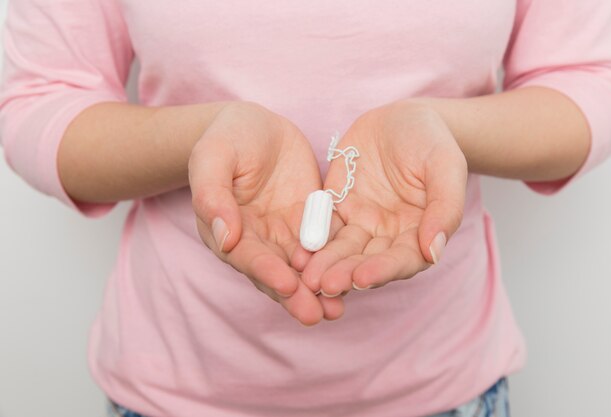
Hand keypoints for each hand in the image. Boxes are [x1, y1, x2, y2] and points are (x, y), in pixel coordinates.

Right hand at [189, 102, 343, 324]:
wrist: (256, 125)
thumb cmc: (227, 138)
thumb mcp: (213, 157)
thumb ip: (212, 195)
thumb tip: (225, 237)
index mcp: (225, 229)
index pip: (246, 255)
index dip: (265, 271)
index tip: (286, 285)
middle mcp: (256, 239)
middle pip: (276, 271)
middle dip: (295, 295)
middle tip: (316, 314)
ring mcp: (285, 232)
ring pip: (301, 267)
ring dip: (317, 289)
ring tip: (336, 310)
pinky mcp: (310, 221)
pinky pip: (324, 243)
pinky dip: (335, 262)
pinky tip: (353, 278)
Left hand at [302, 101, 467, 296]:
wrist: (402, 118)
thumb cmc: (432, 141)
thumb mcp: (446, 166)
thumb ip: (445, 208)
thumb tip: (434, 251)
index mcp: (418, 234)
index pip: (402, 260)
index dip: (383, 271)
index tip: (363, 279)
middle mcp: (388, 237)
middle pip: (367, 262)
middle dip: (347, 274)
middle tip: (326, 285)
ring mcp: (361, 224)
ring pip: (341, 250)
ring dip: (326, 265)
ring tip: (309, 277)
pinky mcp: (336, 208)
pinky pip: (321, 227)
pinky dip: (310, 240)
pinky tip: (297, 252)